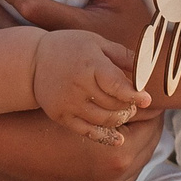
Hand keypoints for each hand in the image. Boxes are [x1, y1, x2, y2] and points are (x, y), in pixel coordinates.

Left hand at [0, 0, 150, 54]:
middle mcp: (64, 49)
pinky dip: (7, 51)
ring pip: (18, 51)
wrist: (150, 68)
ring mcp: (60, 65)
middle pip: (17, 33)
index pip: (33, 8)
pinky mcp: (59, 75)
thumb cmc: (134, 24)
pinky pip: (26, 63)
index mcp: (76, 26)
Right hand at [0, 110, 164, 180]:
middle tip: (130, 110)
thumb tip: (146, 90)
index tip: (139, 95)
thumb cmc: (34, 116)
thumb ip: (117, 97)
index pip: (153, 123)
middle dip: (141, 128)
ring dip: (128, 151)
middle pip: (147, 148)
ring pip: (131, 171)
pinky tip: (97, 158)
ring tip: (113, 131)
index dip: (146, 106)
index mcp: (118, 154)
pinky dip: (108, 176)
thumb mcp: (79, 100)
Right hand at [31, 30, 145, 144]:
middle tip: (135, 103)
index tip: (147, 100)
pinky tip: (118, 138)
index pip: (117, 85)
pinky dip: (105, 136)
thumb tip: (148, 65)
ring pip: (104, 120)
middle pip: (114, 104)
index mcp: (90, 64)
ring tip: (124, 112)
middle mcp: (79, 86)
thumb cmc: (69, 48)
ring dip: (120, 119)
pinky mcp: (61, 116)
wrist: (31, 63)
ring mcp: (69, 103)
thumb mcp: (95, 42)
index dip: (134, 94)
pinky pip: (87, 131)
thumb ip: (122, 55)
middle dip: (129, 106)